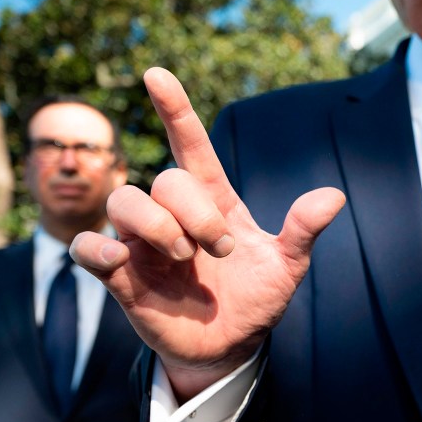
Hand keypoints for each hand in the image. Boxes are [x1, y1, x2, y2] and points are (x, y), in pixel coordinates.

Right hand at [71, 68, 344, 398]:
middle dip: (195, 212)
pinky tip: (118, 259)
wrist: (233, 347)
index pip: (190, 146)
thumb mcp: (287, 266)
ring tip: (183, 258)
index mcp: (214, 202)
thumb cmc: (257, 299)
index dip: (175, 110)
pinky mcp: (121, 276)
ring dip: (155, 226)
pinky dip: (96, 248)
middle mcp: (173, 215)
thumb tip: (334, 196)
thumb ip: (302, 231)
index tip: (157, 74)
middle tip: (220, 249)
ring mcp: (144, 244)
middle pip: (166, 181)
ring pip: (123, 202)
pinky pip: (88, 247)